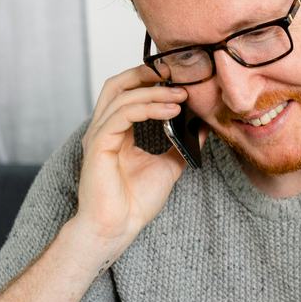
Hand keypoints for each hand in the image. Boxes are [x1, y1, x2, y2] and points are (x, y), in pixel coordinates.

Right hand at [70, 65, 196, 261]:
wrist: (118, 228)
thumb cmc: (135, 203)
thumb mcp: (169, 166)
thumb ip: (181, 144)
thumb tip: (202, 126)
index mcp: (116, 132)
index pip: (127, 93)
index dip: (150, 81)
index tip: (179, 79)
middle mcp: (104, 130)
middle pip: (116, 85)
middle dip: (145, 74)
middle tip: (176, 73)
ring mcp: (99, 136)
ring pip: (122, 97)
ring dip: (155, 93)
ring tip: (182, 96)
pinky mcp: (99, 145)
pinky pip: (122, 115)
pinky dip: (147, 108)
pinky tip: (170, 111)